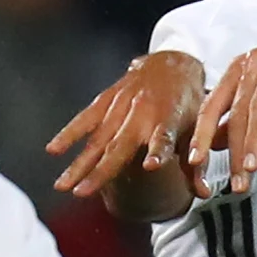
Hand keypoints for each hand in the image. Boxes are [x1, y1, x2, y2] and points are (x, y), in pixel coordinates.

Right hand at [46, 51, 205, 199]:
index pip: (164, 138)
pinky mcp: (107, 99)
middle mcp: (142, 113)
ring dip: (78, 161)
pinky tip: (53, 150)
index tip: (152, 166)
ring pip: (97, 137)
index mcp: (169, 119)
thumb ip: (197, 164)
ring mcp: (121, 106)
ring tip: (63, 185)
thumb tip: (203, 194)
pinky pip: (86, 118)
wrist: (172, 63)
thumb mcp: (198, 130)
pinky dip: (69, 133)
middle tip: (81, 193)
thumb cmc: (188, 103)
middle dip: (100, 170)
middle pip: (119, 145)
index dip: (158, 151)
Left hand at [188, 25, 256, 196]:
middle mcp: (255, 62)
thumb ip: (243, 118)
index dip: (202, 135)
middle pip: (236, 110)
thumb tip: (215, 141)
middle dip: (234, 149)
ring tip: (251, 166)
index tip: (196, 163)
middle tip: (235, 180)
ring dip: (254, 138)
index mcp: (240, 71)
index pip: (213, 107)